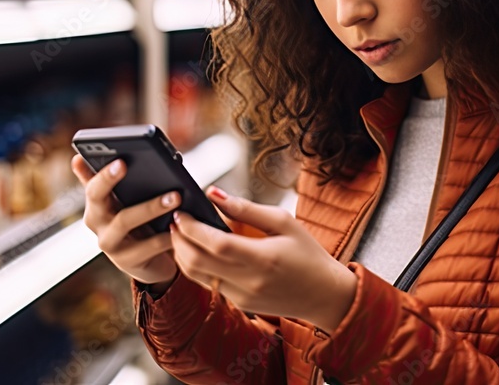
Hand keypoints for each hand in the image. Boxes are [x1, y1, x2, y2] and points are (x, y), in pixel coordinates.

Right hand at [70, 154, 179, 286]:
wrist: (149, 262)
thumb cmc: (137, 223)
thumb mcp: (122, 201)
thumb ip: (105, 181)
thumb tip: (76, 159)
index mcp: (96, 205)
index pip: (92, 186)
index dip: (102, 174)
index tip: (118, 160)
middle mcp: (97, 223)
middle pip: (99, 200)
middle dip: (112, 181)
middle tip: (130, 165)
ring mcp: (110, 244)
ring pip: (124, 221)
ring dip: (150, 207)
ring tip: (175, 197)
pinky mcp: (128, 262)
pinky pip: (146, 248)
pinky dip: (164, 236)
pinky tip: (179, 226)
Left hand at [170, 187, 357, 333]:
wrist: (324, 294)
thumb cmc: (308, 253)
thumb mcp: (283, 222)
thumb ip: (246, 209)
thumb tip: (213, 193)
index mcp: (262, 259)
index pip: (215, 244)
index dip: (192, 228)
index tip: (181, 213)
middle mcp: (249, 281)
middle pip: (197, 263)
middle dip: (179, 240)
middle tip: (174, 221)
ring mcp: (242, 296)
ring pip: (196, 276)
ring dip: (182, 254)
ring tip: (181, 233)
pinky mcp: (239, 303)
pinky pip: (208, 283)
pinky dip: (196, 266)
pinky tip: (197, 250)